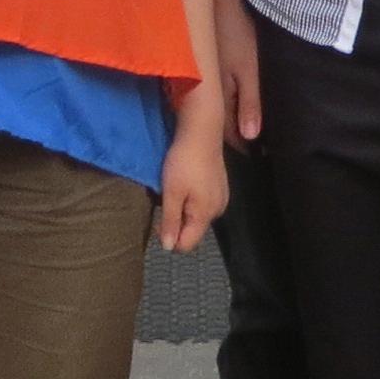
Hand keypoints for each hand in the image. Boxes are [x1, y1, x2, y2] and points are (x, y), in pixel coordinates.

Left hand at [156, 94, 233, 251]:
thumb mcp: (171, 192)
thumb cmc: (184, 161)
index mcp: (206, 214)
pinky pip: (202, 203)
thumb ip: (170, 222)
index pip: (187, 244)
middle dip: (176, 222)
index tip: (158, 220)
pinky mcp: (220, 186)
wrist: (202, 131)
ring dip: (182, 210)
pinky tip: (185, 183)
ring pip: (197, 216)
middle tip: (164, 201)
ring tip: (174, 190)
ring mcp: (221, 197)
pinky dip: (190, 199)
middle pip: (193, 230)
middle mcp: (218, 209)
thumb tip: (168, 247)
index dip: (170, 238)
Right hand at [215, 6, 263, 146]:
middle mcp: (209, 93)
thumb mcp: (249, 69)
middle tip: (259, 147)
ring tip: (252, 129)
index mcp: (218, 97)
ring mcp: (208, 81)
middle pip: (222, 124)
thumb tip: (250, 137)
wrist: (220, 1)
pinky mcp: (210, 70)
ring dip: (233, 120)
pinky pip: (219, 95)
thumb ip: (249, 102)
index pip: (229, 132)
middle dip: (238, 136)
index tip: (261, 156)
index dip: (244, 146)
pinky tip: (238, 102)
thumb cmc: (238, 34)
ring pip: (220, 109)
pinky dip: (230, 103)